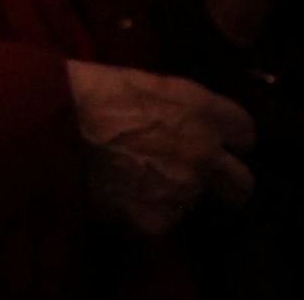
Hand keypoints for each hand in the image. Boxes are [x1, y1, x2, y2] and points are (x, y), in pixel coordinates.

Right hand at [68, 61, 255, 235]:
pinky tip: (120, 196)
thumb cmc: (92, 90)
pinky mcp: (159, 219)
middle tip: (195, 176)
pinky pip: (162, 222)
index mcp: (203, 109)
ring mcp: (185, 189)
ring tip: (136, 180)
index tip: (215, 141)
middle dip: (224, 182)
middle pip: (242, 183)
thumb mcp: (147, 83)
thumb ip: (180, 107)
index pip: (245, 131)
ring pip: (195, 203)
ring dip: (175, 195)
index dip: (229, 138)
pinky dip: (145, 213)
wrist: (58, 121)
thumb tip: (187, 123)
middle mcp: (205, 152)